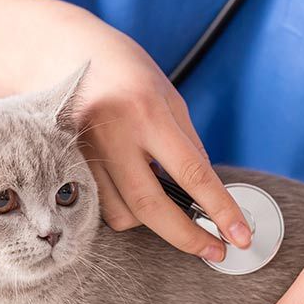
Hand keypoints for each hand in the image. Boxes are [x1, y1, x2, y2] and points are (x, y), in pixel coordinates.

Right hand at [69, 17, 251, 259]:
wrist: (64, 52)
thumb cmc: (127, 74)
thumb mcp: (169, 99)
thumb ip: (188, 147)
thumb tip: (209, 197)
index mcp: (146, 111)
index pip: (191, 173)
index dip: (220, 210)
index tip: (239, 237)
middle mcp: (112, 134)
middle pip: (151, 207)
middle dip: (187, 237)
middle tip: (214, 251)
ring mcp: (83, 152)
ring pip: (122, 214)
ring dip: (151, 222)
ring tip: (164, 204)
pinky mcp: (65, 166)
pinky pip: (101, 207)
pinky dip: (125, 210)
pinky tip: (133, 192)